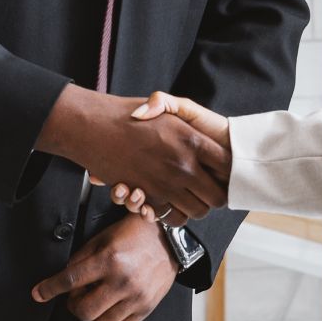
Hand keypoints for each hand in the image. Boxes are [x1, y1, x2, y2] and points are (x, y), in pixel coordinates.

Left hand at [30, 214, 176, 320]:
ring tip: (92, 302)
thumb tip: (63, 280)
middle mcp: (123, 280)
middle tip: (74, 296)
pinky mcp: (146, 308)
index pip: (71, 280)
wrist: (169, 240)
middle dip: (72, 305)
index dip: (50, 288)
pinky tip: (105, 311)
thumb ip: (81, 259)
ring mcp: (136, 297)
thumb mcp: (103, 238)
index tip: (38, 294)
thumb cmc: (133, 234)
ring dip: (89, 316)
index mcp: (110, 258)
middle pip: (83, 310)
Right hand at [35, 84, 227, 220]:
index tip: (224, 170)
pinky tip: (172, 204)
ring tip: (192, 197)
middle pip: (217, 196)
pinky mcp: (148, 197)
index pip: (226, 164)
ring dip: (198, 207)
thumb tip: (198, 134)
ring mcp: (166, 183)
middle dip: (216, 195)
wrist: (92, 126)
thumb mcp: (164, 103)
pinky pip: (173, 217)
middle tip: (210, 188)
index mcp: (192, 140)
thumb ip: (184, 111)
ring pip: (198, 210)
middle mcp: (183, 165)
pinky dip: (174, 216)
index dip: (228, 170)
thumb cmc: (129, 114)